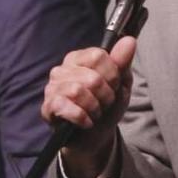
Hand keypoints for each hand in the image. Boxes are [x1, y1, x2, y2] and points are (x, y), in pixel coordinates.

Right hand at [41, 36, 136, 177]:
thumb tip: (129, 41)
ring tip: (94, 112)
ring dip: (94, 107)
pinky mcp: (48, 107)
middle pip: (92, 76)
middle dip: (105, 95)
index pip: (99, 56)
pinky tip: (85, 121)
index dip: (112, 74)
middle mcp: (62, 69)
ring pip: (78, 91)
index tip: (113, 85)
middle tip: (104, 103)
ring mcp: (52, 88)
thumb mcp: (120, 84)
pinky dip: (82, 117)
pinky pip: (66, 106)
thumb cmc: (106, 107)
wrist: (95, 137)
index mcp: (79, 58)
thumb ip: (122, 62)